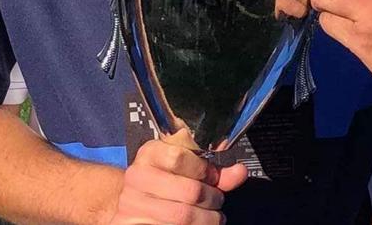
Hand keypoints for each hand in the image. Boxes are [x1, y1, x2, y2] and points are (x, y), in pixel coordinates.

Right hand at [108, 138, 247, 223]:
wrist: (131, 200)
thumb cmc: (162, 180)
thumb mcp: (183, 168)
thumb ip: (211, 171)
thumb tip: (240, 172)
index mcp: (150, 154)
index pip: (179, 158)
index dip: (204, 170)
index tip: (214, 178)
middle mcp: (137, 176)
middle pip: (187, 191)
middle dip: (212, 199)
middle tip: (218, 201)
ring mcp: (132, 203)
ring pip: (182, 216)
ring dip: (207, 219)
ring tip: (213, 218)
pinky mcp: (131, 224)